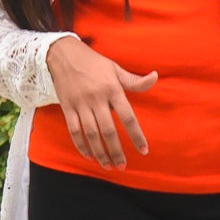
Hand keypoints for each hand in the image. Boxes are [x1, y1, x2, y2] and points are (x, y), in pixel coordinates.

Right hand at [46, 37, 156, 169]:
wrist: (64, 54)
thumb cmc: (94, 63)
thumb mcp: (116, 69)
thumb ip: (135, 81)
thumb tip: (155, 77)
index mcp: (112, 89)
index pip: (128, 117)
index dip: (136, 135)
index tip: (144, 150)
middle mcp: (97, 98)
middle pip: (108, 131)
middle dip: (116, 151)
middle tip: (123, 165)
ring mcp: (81, 104)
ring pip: (91, 134)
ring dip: (100, 152)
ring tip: (108, 166)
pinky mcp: (67, 107)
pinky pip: (74, 130)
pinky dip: (81, 145)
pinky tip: (89, 155)